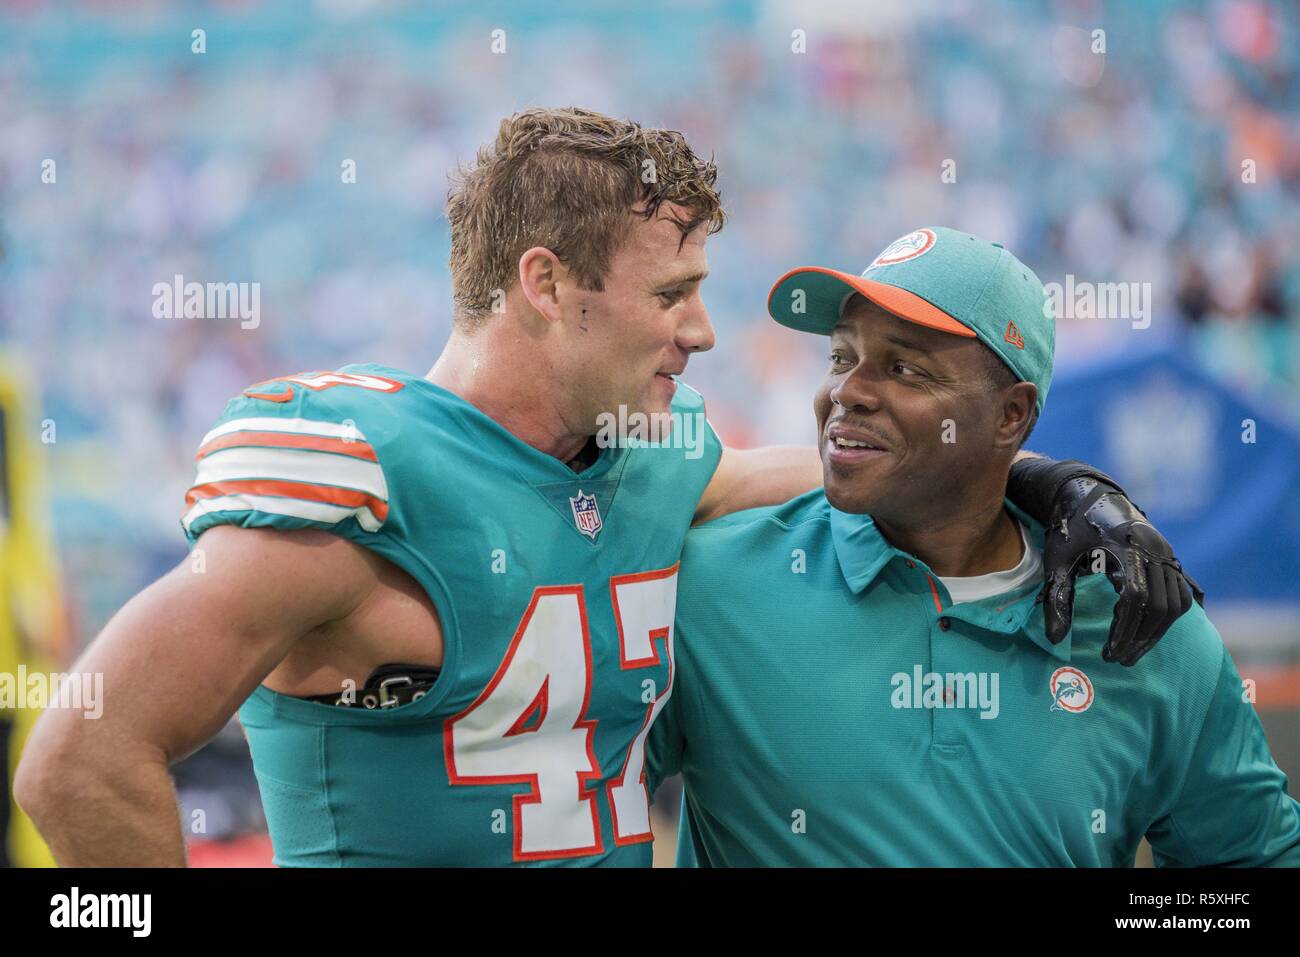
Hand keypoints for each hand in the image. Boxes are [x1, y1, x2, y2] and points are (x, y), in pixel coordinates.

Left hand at [1040, 477, 1203, 665]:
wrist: (1089, 494)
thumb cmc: (1069, 529)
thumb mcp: (1056, 561)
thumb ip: (1057, 599)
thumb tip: (1054, 640)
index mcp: (1125, 548)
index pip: (1134, 598)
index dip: (1123, 630)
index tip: (1108, 653)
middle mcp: (1153, 550)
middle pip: (1159, 606)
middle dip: (1140, 638)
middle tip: (1118, 659)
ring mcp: (1166, 553)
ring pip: (1176, 604)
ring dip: (1156, 633)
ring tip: (1131, 651)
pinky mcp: (1171, 557)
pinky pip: (1181, 595)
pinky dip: (1168, 617)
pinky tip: (1147, 632)